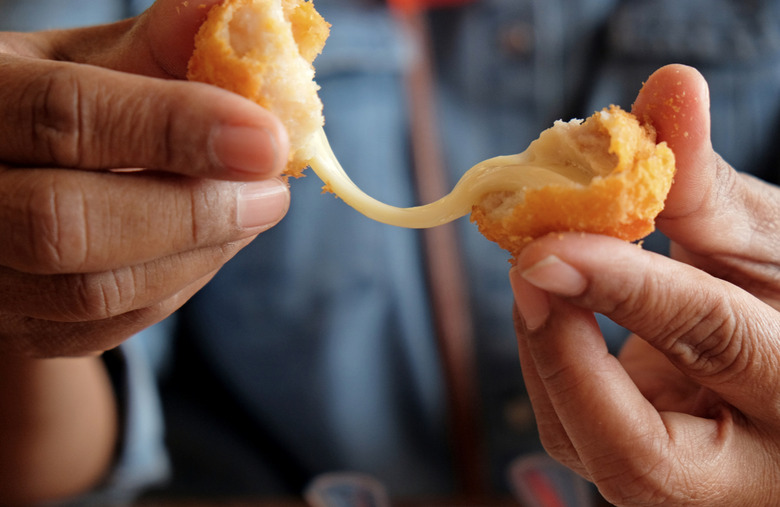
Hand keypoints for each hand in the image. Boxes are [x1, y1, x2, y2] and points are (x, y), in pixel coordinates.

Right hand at [0, 0, 290, 356]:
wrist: (3, 180)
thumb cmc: (56, 106)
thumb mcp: (88, 62)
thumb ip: (158, 48)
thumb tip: (242, 14)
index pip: (65, 117)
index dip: (173, 128)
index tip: (267, 139)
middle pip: (66, 225)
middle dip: (192, 212)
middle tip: (272, 192)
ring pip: (91, 292)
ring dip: (196, 254)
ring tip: (252, 212)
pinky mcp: (20, 327)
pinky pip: (106, 327)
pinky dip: (177, 286)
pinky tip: (212, 245)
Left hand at [510, 65, 779, 505]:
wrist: (778, 349)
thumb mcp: (763, 239)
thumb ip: (706, 182)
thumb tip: (669, 87)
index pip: (714, 343)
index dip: (628, 288)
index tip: (551, 241)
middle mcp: (745, 469)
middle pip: (641, 458)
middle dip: (564, 359)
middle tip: (529, 266)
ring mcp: (686, 483)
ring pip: (588, 452)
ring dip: (543, 351)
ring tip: (538, 268)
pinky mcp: (638, 466)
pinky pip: (573, 430)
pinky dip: (547, 359)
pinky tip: (551, 299)